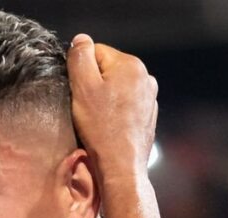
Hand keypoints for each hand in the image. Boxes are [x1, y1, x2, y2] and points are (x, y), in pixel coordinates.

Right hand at [67, 34, 158, 179]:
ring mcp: (149, 98)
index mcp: (130, 65)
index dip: (81, 71)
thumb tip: (80, 41)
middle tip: (86, 108)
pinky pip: (124, 105)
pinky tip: (108, 127)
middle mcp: (145, 77)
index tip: (78, 92)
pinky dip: (114, 113)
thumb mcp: (82, 87)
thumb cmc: (101, 128)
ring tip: (97, 119)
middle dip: (94, 85)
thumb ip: (80, 58)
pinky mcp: (147, 116)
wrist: (121, 166)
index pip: (96, 52)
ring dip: (104, 99)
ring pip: (116, 88)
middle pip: (107, 70)